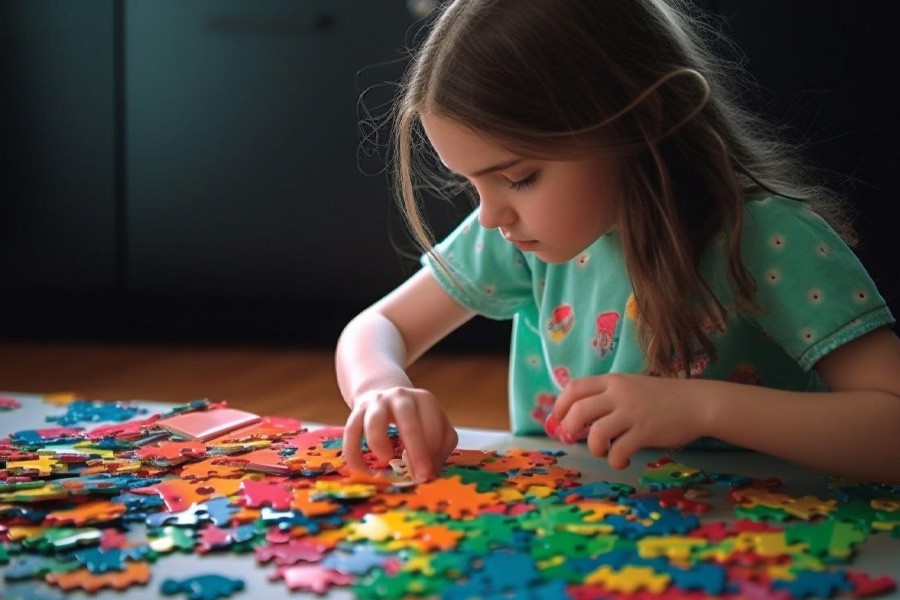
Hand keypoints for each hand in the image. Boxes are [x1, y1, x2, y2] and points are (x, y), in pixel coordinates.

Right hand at [342, 386, 457, 481]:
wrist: (384, 396)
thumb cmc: (414, 418)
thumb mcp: (433, 425)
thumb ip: (439, 446)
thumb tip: (429, 472)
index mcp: (425, 400)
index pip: (434, 423)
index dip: (433, 450)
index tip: (429, 471)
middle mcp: (401, 397)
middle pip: (408, 420)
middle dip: (416, 450)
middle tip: (418, 476)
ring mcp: (377, 402)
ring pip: (374, 422)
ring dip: (380, 444)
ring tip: (386, 462)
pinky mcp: (357, 411)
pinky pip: (351, 432)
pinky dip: (354, 454)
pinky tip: (361, 470)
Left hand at [550, 373, 706, 468]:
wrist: (697, 403)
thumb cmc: (661, 398)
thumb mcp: (630, 388)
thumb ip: (607, 398)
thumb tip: (577, 418)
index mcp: (613, 381)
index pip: (575, 388)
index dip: (560, 405)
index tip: (558, 419)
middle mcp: (620, 394)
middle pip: (579, 410)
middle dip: (569, 428)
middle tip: (574, 438)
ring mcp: (633, 412)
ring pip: (596, 432)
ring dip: (593, 447)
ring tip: (603, 451)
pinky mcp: (646, 431)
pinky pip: (619, 450)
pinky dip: (615, 460)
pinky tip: (621, 461)